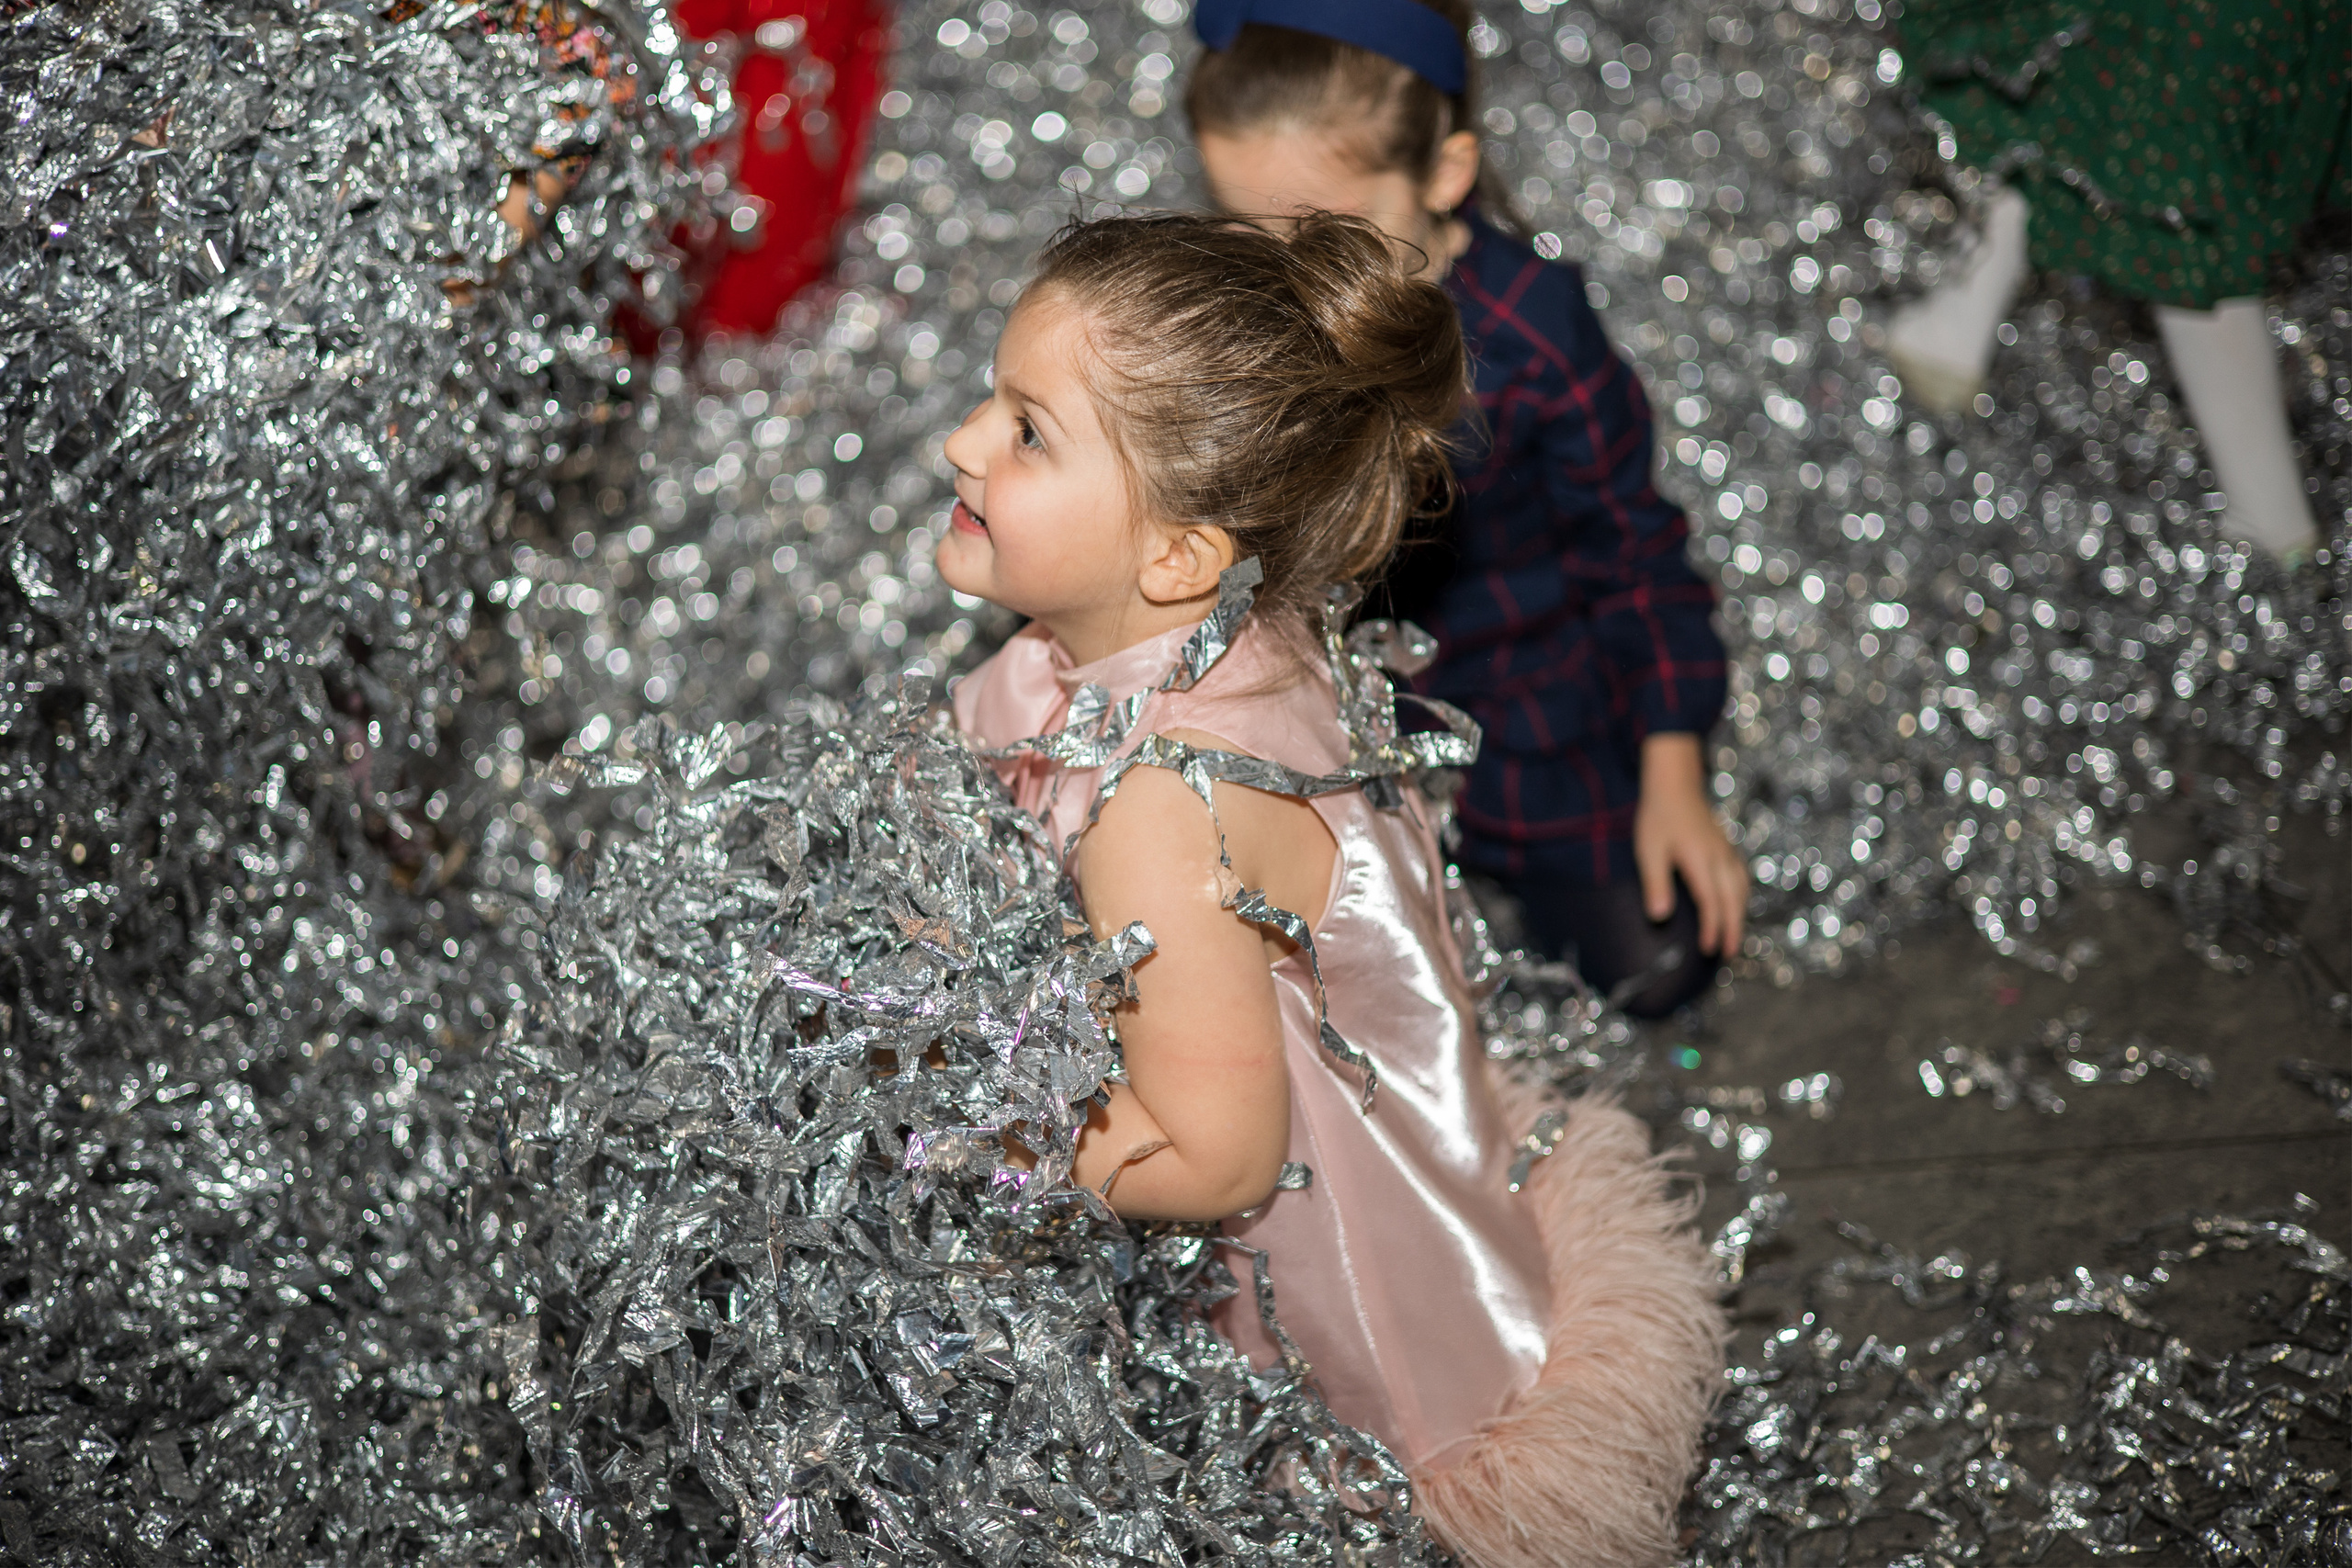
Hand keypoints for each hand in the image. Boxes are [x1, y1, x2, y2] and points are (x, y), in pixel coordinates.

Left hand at [1633, 733, 1747, 957]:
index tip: (1708, 950)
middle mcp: (1719, 858)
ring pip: (1741, 889)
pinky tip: (1736, 904)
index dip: (1712, 928)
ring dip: (1740, 915)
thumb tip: (1659, 917)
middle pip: (1733, 900)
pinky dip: (1741, 896)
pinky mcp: (1726, 846)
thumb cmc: (1658, 815)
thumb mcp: (1649, 850)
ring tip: (1734, 937)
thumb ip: (1656, 883)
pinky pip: (1741, 877)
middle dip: (1733, 929)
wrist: (1675, 782)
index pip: (1711, 902)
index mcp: (1701, 860)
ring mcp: (1726, 851)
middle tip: (1729, 955)